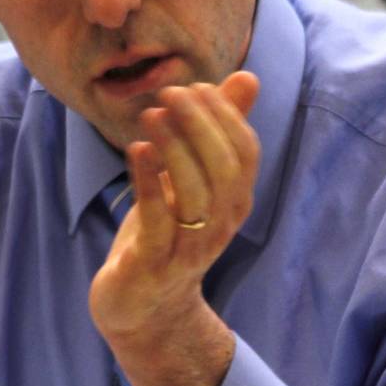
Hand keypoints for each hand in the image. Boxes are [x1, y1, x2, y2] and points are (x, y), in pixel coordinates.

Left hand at [88, 71, 260, 385]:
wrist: (141, 307)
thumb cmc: (166, 234)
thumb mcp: (190, 179)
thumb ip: (217, 130)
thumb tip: (248, 78)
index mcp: (234, 203)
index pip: (246, 154)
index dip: (225, 116)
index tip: (196, 87)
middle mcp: (220, 226)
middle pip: (225, 170)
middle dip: (201, 125)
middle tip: (171, 93)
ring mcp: (189, 249)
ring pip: (196, 195)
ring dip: (176, 149)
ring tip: (152, 115)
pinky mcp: (154, 265)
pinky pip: (159, 221)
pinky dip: (149, 182)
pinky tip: (137, 150)